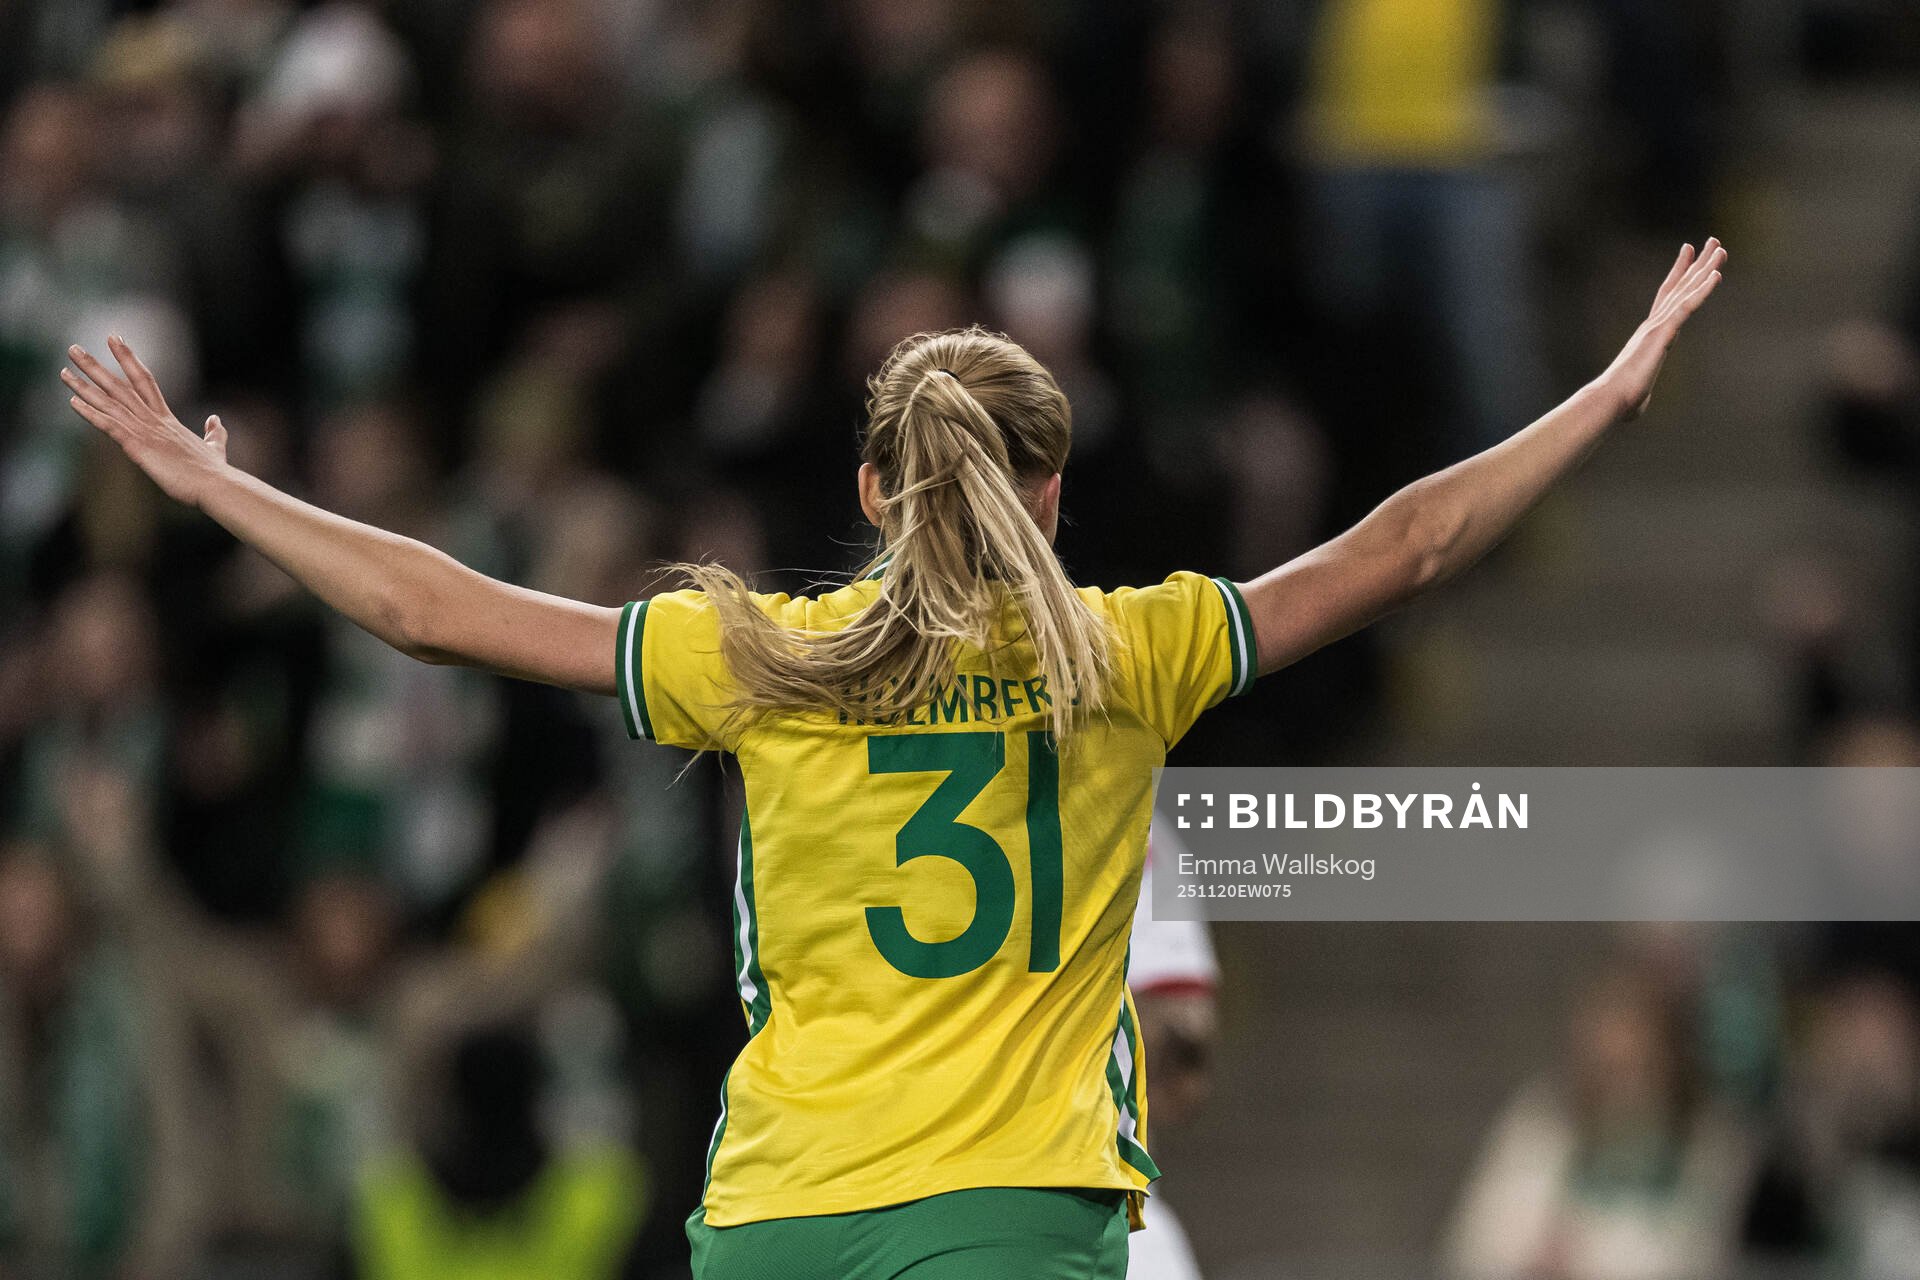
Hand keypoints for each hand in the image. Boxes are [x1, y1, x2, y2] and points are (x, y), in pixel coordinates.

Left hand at [61, 336, 230, 508]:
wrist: (215, 484)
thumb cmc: (214, 471)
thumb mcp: (214, 447)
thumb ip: (213, 432)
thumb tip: (215, 419)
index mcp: (167, 419)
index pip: (144, 381)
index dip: (128, 359)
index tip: (114, 339)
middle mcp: (153, 419)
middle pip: (120, 385)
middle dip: (95, 366)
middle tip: (73, 349)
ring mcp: (145, 432)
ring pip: (110, 403)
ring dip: (84, 387)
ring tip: (63, 372)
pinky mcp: (139, 447)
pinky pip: (110, 427)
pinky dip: (91, 414)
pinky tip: (73, 402)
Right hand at [1599, 238, 1727, 420]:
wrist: (1609, 400)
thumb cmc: (1620, 401)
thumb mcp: (1637, 393)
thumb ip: (1641, 391)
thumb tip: (1636, 406)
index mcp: (1649, 335)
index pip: (1667, 298)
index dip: (1679, 274)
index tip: (1688, 253)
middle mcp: (1653, 324)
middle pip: (1680, 286)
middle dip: (1697, 263)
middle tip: (1712, 242)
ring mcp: (1658, 327)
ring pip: (1685, 291)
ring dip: (1704, 268)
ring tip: (1719, 247)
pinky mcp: (1663, 334)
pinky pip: (1687, 307)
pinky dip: (1702, 290)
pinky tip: (1716, 274)